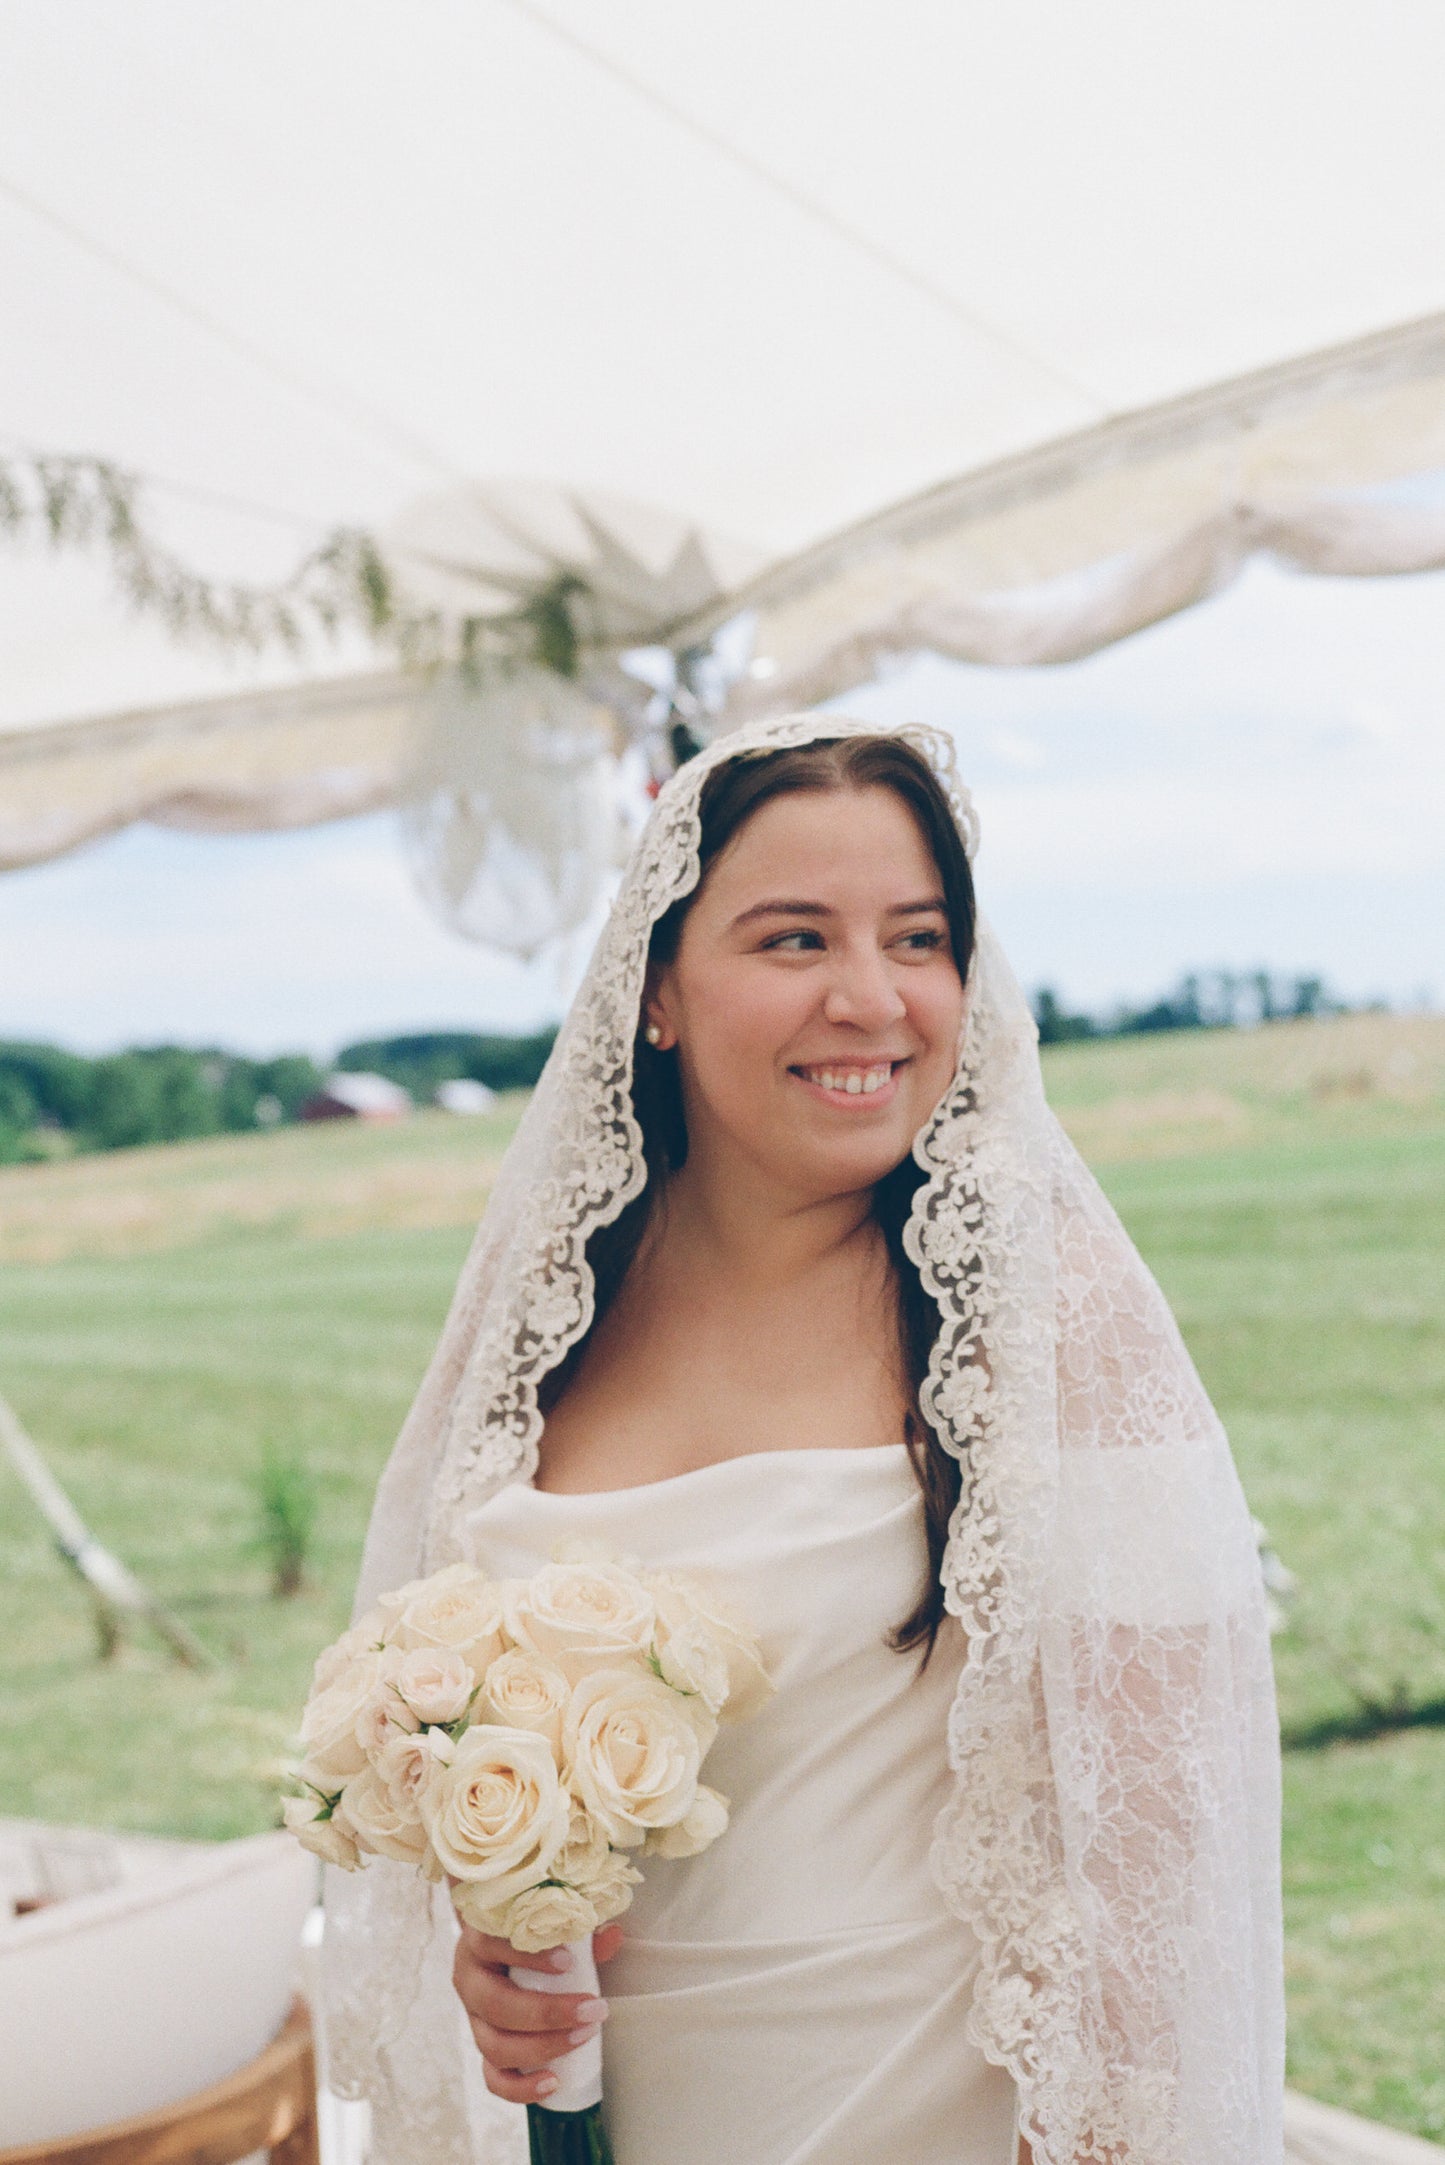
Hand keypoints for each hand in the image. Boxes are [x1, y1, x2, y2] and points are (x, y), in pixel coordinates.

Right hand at [452, 1922, 624, 2105]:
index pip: (490, 1945)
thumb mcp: (548, 1926)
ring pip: (494, 2045)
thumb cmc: (530, 1934)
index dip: (527, 1957)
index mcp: (478, 1940)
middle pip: (496, 2005)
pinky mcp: (483, 2048)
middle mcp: (469, 1980)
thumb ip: (579, 1933)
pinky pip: (493, 2078)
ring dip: (543, 2047)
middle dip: (547, 2013)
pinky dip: (521, 2087)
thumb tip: (614, 1936)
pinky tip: (554, 2082)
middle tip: (592, 2010)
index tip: (568, 1962)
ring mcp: (473, 2019)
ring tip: (584, 2036)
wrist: (501, 1947)